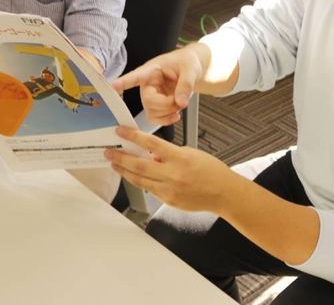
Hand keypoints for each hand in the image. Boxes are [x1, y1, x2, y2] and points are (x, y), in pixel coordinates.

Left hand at [106, 126, 234, 212]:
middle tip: (109, 152)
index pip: (151, 144)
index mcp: (179, 158)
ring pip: (140, 180)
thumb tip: (150, 154)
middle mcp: (172, 175)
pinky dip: (139, 181)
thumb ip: (168, 154)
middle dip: (121, 158)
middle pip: (139, 165)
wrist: (223, 193)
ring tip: (115, 164)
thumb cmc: (211, 171)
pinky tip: (132, 176)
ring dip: (125, 171)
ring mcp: (169, 190)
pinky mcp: (168, 201)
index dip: (133, 137)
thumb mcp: (190, 152)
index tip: (121, 132)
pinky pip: (149, 189)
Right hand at [112, 45, 205, 124]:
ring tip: (180, 103)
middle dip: (166, 104)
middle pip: (147, 101)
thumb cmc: (187, 63)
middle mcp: (147, 83)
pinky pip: (154, 118)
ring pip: (151, 112)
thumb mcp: (191, 68)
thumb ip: (186, 84)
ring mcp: (150, 96)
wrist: (191, 70)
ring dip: (168, 112)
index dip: (124, 82)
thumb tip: (181, 102)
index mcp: (152, 69)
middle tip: (181, 100)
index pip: (137, 76)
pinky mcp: (155, 106)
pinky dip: (166, 120)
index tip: (113, 86)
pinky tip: (175, 114)